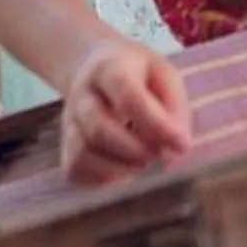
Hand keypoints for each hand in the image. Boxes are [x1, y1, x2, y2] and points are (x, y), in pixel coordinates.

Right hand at [60, 38, 191, 186]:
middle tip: (160, 155)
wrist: (95, 67)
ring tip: (143, 162)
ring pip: (82, 153)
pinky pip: (75, 169)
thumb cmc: (139, 74)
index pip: (127, 96)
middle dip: (134, 150)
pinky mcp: (65, 145)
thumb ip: (175, 107)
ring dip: (119, 168)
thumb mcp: (164, 75)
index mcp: (109, 68)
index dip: (157, 125)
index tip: (182, 144)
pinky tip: (123, 170)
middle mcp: (82, 94)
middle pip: (98, 129)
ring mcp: (69, 121)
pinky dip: (102, 178)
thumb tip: (178, 147)